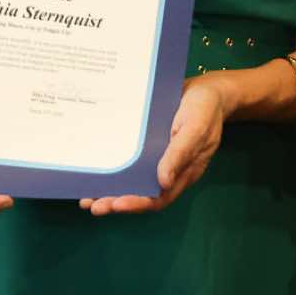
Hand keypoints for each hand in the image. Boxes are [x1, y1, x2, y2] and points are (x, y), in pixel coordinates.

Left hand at [80, 74, 226, 214]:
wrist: (208, 88)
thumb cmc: (205, 108)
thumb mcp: (196, 127)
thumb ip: (180, 154)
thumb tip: (163, 182)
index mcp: (184, 171)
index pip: (160, 197)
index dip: (138, 203)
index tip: (116, 204)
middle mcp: (170, 170)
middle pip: (142, 194)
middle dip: (117, 202)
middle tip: (93, 205)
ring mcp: (159, 159)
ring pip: (134, 181)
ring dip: (111, 191)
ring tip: (87, 198)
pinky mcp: (150, 147)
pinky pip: (131, 163)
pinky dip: (115, 170)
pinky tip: (97, 171)